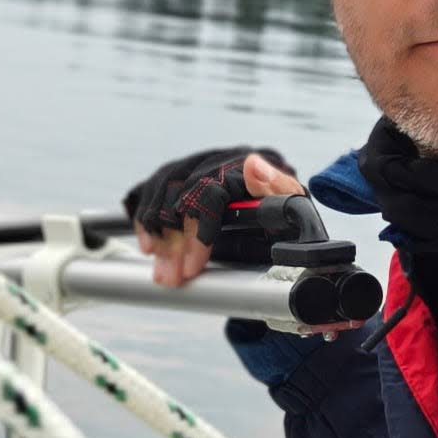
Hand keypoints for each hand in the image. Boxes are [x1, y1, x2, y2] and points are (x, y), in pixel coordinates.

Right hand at [125, 147, 303, 286]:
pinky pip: (152, 187)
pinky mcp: (181, 173)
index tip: (193, 267)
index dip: (198, 231)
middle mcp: (216, 159)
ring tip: (160, 269)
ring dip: (155, 233)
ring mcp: (196, 163)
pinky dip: (145, 216)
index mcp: (244, 165)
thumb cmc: (286, 210)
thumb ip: (277, 188)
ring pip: (162, 189)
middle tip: (172, 279)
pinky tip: (149, 244)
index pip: (209, 192)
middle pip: (180, 194)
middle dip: (173, 244)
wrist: (279, 206)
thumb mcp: (293, 205)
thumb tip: (253, 165)